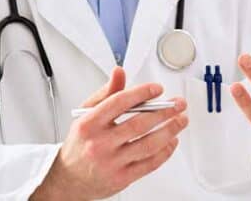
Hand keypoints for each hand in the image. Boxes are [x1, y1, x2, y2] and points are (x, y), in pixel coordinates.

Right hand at [31, 67, 187, 200]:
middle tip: (178, 104)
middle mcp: (99, 144)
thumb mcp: (86, 114)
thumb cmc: (81, 143)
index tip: (157, 89)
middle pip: (139, 124)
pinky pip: (149, 164)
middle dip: (164, 112)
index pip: (119, 103)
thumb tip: (119, 72)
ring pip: (148, 145)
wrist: (69, 178)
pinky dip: (165, 151)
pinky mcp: (122, 178)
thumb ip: (106, 93)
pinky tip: (172, 141)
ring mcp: (111, 163)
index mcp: (89, 124)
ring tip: (181, 120)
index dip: (142, 93)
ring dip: (170, 130)